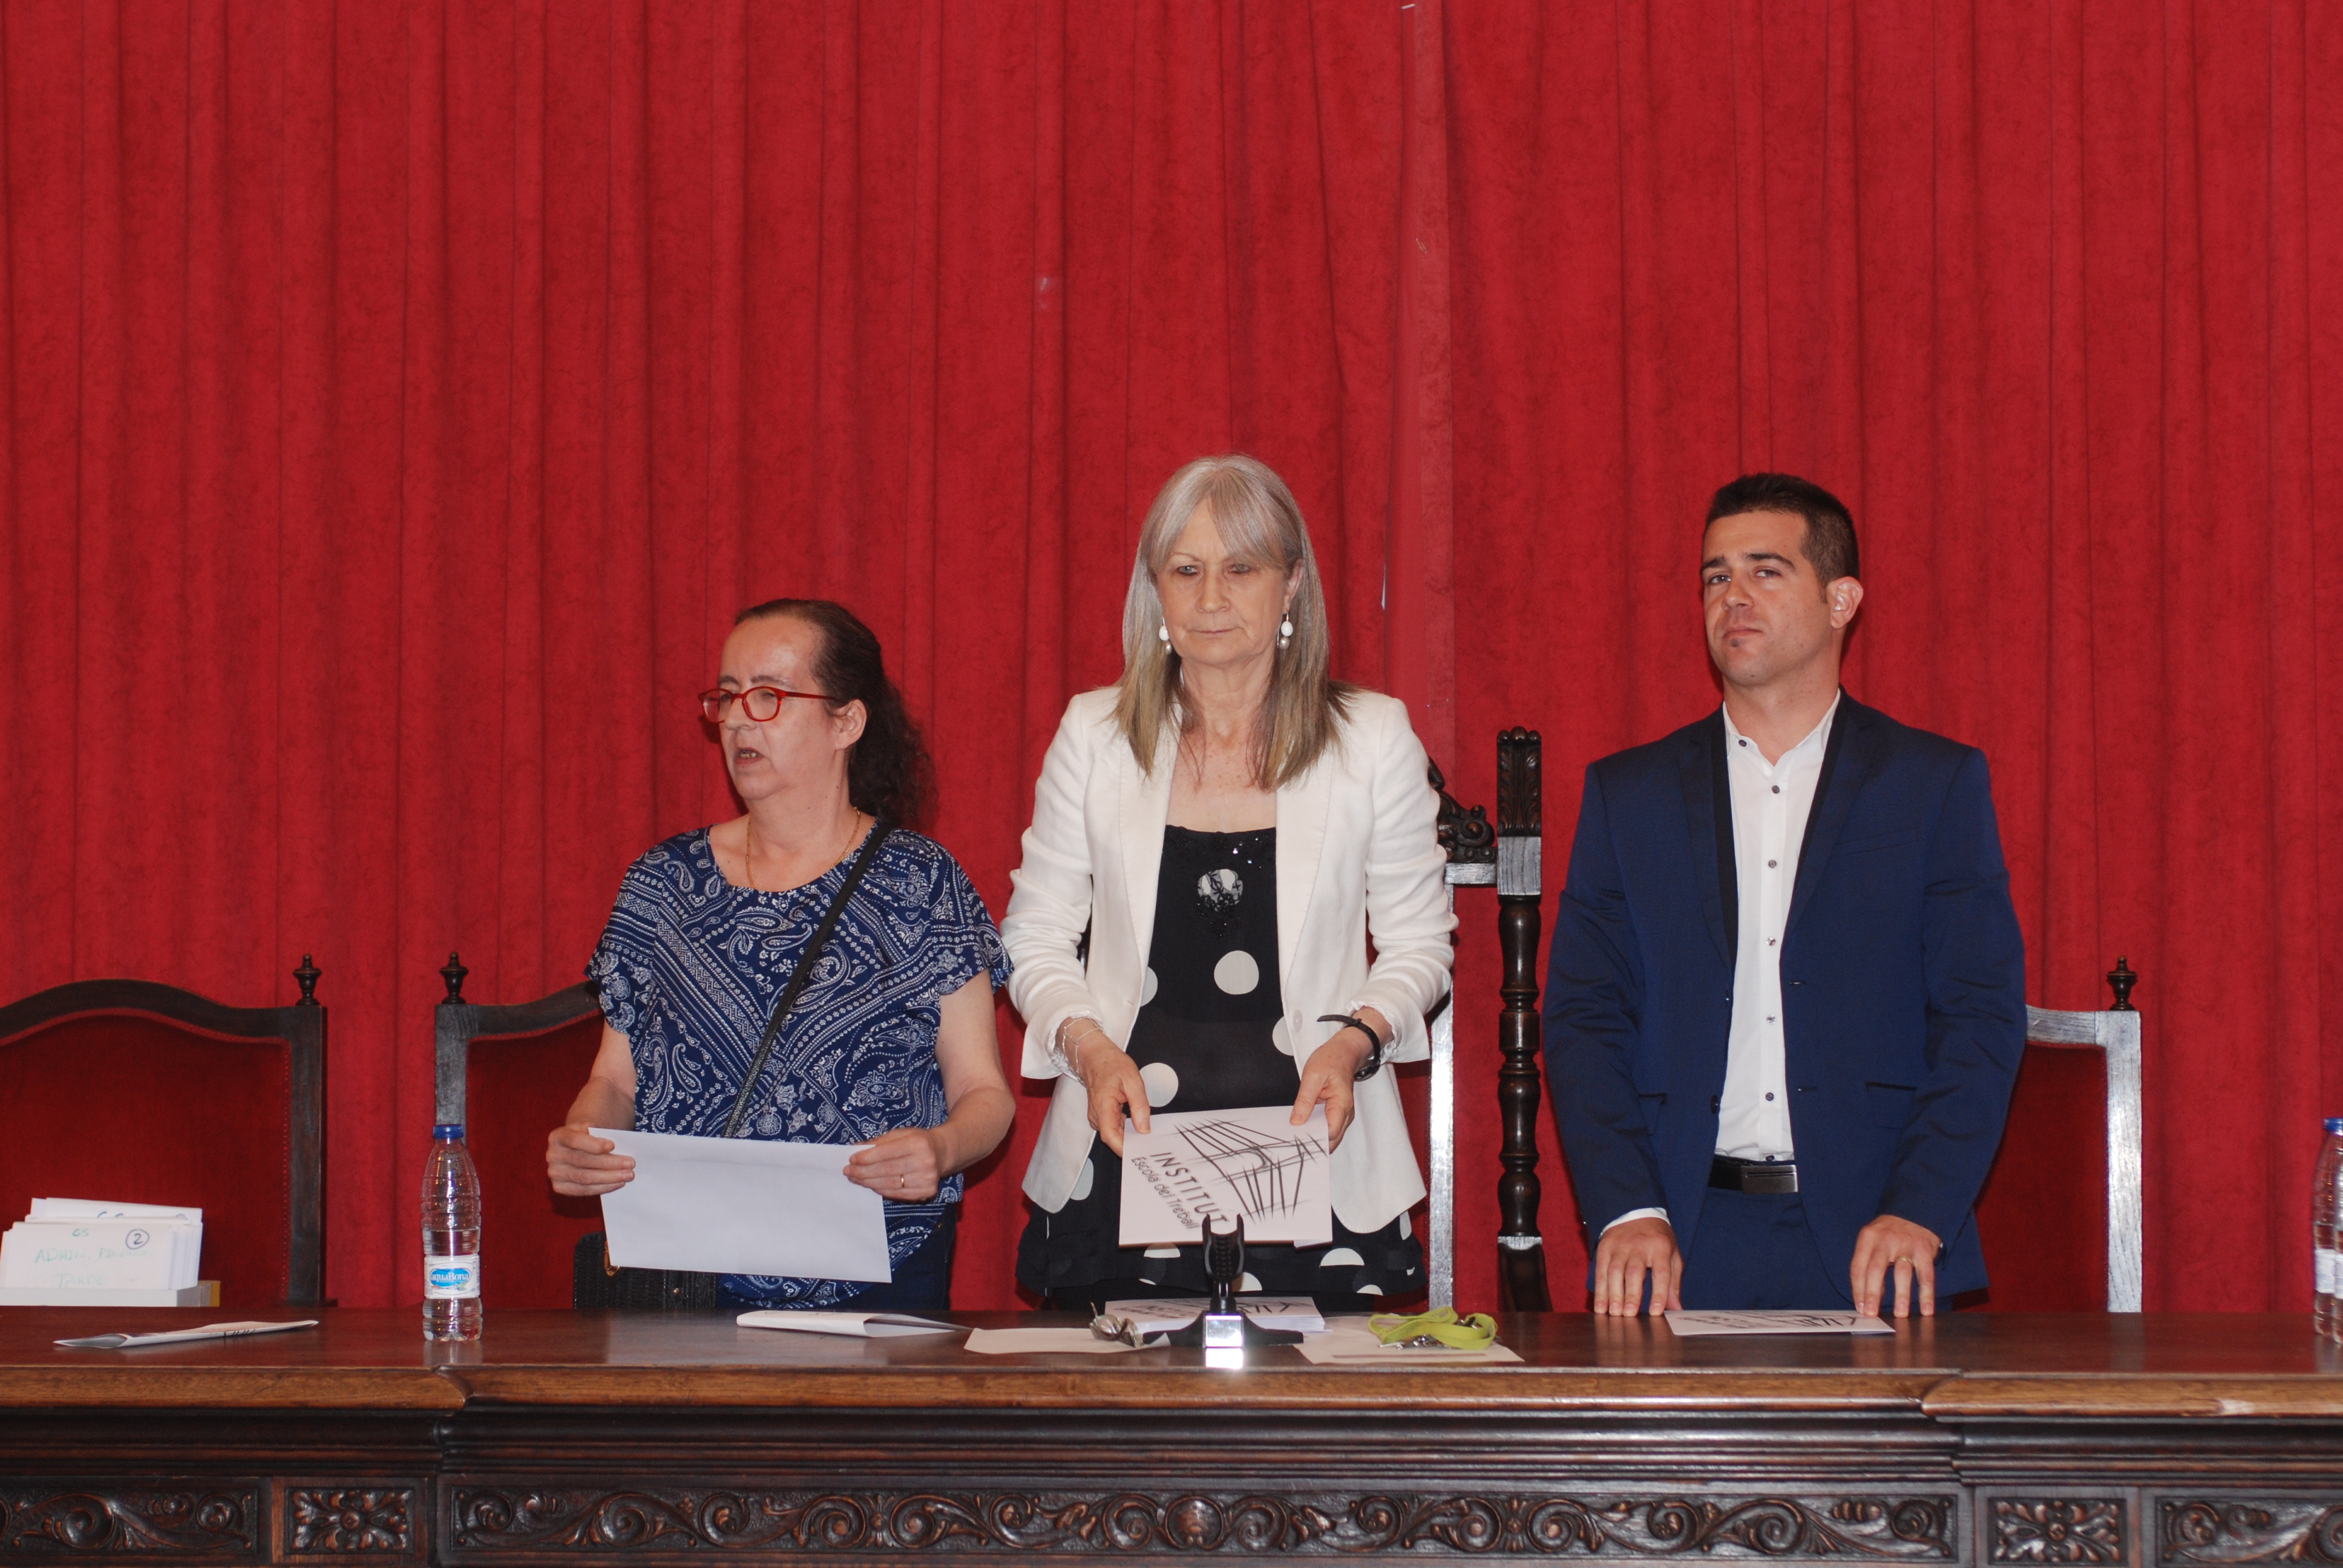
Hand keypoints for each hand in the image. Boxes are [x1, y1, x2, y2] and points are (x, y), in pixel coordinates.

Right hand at [548, 1124, 635, 1196]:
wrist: (576, 1149)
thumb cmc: (588, 1137)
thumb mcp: (591, 1129)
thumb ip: (599, 1134)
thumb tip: (614, 1147)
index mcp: (558, 1136)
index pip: (574, 1140)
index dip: (593, 1144)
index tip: (613, 1145)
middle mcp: (552, 1155)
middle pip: (583, 1161)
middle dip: (609, 1163)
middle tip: (630, 1163)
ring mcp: (554, 1173)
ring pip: (585, 1178)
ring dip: (609, 1177)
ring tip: (628, 1175)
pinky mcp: (560, 1187)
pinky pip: (583, 1190)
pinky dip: (603, 1187)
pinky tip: (618, 1183)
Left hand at [845, 1127, 945, 1201]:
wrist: (944, 1152)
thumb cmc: (919, 1141)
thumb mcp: (902, 1134)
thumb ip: (880, 1142)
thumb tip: (856, 1149)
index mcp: (919, 1143)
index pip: (887, 1152)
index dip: (867, 1157)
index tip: (851, 1159)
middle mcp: (925, 1162)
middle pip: (886, 1170)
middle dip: (863, 1172)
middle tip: (848, 1171)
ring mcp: (927, 1179)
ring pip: (890, 1184)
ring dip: (868, 1182)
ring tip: (855, 1178)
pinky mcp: (926, 1192)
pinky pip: (897, 1194)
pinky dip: (881, 1190)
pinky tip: (870, 1185)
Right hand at [1069, 1027, 1150, 1155]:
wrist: (1094, 1056)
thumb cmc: (1112, 1064)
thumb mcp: (1132, 1080)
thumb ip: (1139, 1105)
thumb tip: (1144, 1129)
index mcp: (1103, 1106)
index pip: (1110, 1136)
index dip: (1124, 1148)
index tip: (1140, 1153)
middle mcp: (1096, 1115)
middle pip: (1113, 1138)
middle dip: (1131, 1145)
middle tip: (1151, 1146)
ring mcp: (1097, 1116)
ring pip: (1114, 1134)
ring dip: (1129, 1137)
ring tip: (1148, 1138)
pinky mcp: (1100, 1115)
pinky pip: (1113, 1127)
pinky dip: (1126, 1130)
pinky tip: (1138, 1127)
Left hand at [1293, 1030, 1371, 1149]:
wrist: (1344, 1052)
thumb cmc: (1332, 1060)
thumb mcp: (1312, 1076)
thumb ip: (1305, 1100)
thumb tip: (1297, 1121)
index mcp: (1341, 1104)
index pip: (1330, 1133)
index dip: (1314, 1138)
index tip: (1298, 1137)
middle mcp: (1346, 1113)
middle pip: (1332, 1140)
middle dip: (1314, 1141)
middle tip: (1294, 1139)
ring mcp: (1343, 1115)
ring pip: (1331, 1137)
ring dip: (1315, 1137)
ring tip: (1297, 1134)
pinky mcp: (1337, 1113)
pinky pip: (1328, 1128)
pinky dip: (1316, 1130)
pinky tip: (1304, 1127)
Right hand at [1592, 1215, 1680, 1314]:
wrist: (1636, 1212)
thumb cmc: (1657, 1239)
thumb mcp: (1671, 1256)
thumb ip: (1673, 1283)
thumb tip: (1676, 1309)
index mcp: (1660, 1247)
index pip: (1661, 1272)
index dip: (1659, 1293)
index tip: (1655, 1311)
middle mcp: (1639, 1246)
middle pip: (1634, 1272)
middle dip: (1631, 1294)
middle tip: (1628, 1314)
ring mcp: (1619, 1246)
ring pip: (1614, 1271)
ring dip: (1613, 1294)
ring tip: (1613, 1313)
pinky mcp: (1604, 1247)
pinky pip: (1600, 1270)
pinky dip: (1600, 1289)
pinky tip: (1600, 1306)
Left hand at [1850, 1213, 1940, 1316]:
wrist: (1914, 1211)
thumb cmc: (1889, 1233)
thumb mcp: (1873, 1241)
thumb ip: (1869, 1265)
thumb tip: (1868, 1298)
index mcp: (1867, 1238)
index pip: (1858, 1266)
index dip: (1858, 1289)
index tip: (1860, 1308)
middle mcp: (1885, 1240)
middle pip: (1876, 1269)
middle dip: (1873, 1294)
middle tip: (1872, 1314)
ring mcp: (1906, 1244)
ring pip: (1902, 1273)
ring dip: (1901, 1296)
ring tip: (1900, 1314)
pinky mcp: (1924, 1250)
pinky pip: (1926, 1275)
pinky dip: (1926, 1293)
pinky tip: (1926, 1310)